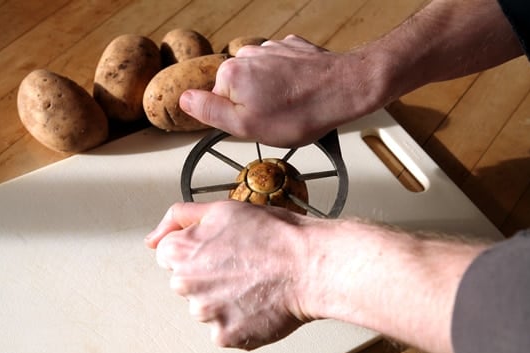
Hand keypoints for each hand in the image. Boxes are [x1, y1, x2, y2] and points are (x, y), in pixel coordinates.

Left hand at [145, 201, 314, 348]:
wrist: (309, 265)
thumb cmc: (274, 235)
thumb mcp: (222, 208)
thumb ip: (178, 217)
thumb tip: (153, 238)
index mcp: (181, 251)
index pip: (169, 255)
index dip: (197, 250)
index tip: (219, 251)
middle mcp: (186, 284)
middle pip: (186, 283)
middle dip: (207, 275)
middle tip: (240, 265)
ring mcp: (205, 313)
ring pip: (206, 307)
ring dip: (223, 300)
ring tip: (252, 283)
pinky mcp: (225, 336)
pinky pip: (224, 329)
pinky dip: (239, 320)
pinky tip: (256, 302)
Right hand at [179, 35, 385, 146]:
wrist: (345, 89)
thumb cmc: (300, 112)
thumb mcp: (247, 126)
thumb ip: (210, 112)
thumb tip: (184, 99)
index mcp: (231, 73)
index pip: (216, 101)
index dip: (236, 118)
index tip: (255, 124)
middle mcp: (247, 55)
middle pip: (238, 88)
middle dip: (253, 104)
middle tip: (275, 118)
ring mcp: (271, 48)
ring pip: (260, 79)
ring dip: (271, 93)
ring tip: (292, 106)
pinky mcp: (291, 48)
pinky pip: (280, 70)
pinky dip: (287, 81)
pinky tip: (301, 92)